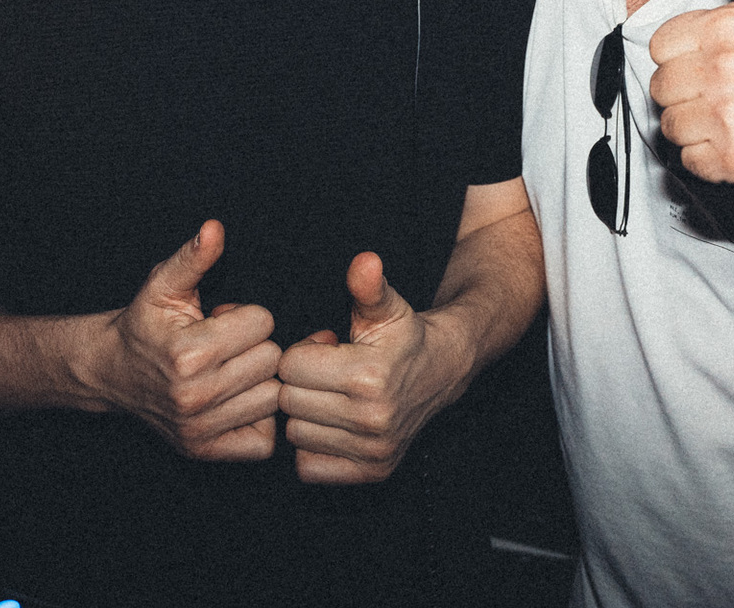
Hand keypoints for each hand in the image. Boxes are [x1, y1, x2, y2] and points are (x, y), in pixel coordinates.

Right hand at [95, 219, 282, 459]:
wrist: (110, 373)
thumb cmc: (144, 326)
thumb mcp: (163, 285)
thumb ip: (193, 257)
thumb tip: (214, 228)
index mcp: (188, 353)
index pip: (263, 323)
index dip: (247, 315)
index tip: (222, 321)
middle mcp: (194, 396)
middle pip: (271, 359)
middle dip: (254, 346)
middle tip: (225, 347)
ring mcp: (199, 429)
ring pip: (273, 397)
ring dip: (257, 381)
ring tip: (228, 371)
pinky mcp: (204, 452)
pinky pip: (265, 441)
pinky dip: (258, 420)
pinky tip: (236, 400)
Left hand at [277, 253, 455, 484]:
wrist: (444, 371)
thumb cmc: (404, 336)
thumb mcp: (386, 306)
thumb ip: (368, 286)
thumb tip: (365, 260)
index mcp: (369, 377)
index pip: (291, 367)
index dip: (303, 351)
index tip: (326, 346)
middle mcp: (372, 419)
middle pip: (289, 402)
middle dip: (301, 382)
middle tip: (327, 371)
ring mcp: (373, 450)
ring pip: (295, 435)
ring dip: (306, 415)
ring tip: (332, 395)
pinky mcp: (372, 472)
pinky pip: (308, 468)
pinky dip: (313, 448)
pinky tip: (333, 424)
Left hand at [648, 0, 733, 194]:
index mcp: (729, 26)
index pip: (660, 45)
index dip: (685, 56)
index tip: (718, 63)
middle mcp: (726, 69)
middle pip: (661, 86)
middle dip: (688, 93)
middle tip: (730, 94)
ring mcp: (730, 115)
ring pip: (671, 125)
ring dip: (697, 128)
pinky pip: (690, 161)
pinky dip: (711, 161)